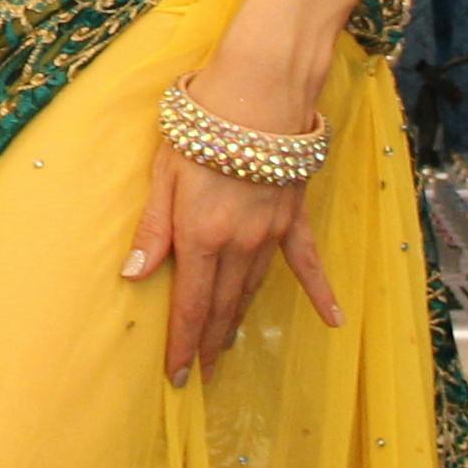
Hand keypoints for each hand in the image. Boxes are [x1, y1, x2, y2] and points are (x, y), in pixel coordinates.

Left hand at [122, 42, 344, 384]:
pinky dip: (320, 291)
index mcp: (201, 236)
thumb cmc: (202, 125)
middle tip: (201, 375)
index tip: (177, 377)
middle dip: (209, 342)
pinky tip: (333, 319)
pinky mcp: (294, 215)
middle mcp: (238, 243)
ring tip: (229, 349)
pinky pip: (308, 261)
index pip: (189, 304)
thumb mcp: (163, 172)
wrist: (261, 90)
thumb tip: (133, 276)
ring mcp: (271, 232)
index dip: (183, 344)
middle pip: (222, 305)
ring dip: (239, 321)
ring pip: (253, 288)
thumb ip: (153, 228)